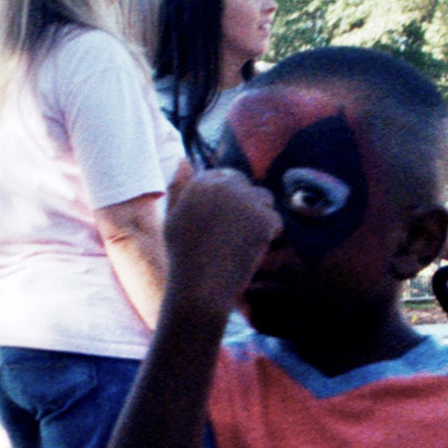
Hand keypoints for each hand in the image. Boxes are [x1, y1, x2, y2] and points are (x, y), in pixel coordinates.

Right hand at [164, 169, 280, 313]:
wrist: (199, 287)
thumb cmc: (183, 257)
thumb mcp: (172, 217)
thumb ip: (179, 187)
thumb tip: (183, 160)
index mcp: (202, 181)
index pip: (228, 177)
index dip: (231, 200)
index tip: (226, 222)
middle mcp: (224, 185)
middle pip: (249, 187)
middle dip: (246, 207)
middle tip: (235, 235)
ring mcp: (246, 201)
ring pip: (265, 201)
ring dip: (259, 218)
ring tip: (241, 243)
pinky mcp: (263, 219)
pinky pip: (276, 222)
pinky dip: (267, 237)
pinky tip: (249, 251)